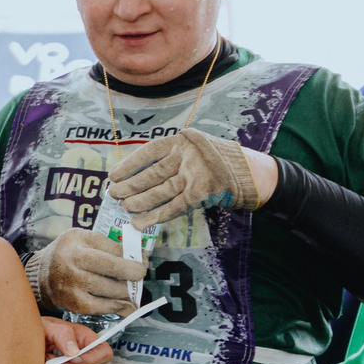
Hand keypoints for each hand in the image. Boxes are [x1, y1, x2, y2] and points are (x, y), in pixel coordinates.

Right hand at [28, 229, 145, 316]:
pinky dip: (115, 307)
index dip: (133, 260)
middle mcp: (72, 263)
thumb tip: (140, 258)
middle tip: (138, 277)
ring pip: (109, 291)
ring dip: (126, 292)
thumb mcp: (85, 239)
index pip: (113, 252)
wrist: (42, 273)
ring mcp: (71, 285)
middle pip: (112, 271)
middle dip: (132, 276)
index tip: (142, 263)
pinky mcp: (72, 303)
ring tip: (133, 291)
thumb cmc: (69, 253)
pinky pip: (100, 308)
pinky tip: (124, 304)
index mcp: (77, 243)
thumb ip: (110, 246)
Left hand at [42, 317, 114, 363]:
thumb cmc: (37, 332)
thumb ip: (62, 333)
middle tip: (48, 356)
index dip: (92, 358)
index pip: (105, 353)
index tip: (73, 356)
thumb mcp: (48, 325)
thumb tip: (74, 351)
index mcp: (85, 342)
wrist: (20, 345)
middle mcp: (82, 362)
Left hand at [110, 129, 277, 226]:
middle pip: (152, 173)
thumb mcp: (194, 148)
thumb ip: (171, 157)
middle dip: (130, 185)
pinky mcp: (201, 194)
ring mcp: (195, 175)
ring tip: (124, 207)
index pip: (149, 152)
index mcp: (183, 141)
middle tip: (113, 194)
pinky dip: (156, 216)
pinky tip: (141, 222)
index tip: (113, 175)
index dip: (129, 164)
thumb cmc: (216, 161)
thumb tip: (136, 174)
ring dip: (140, 201)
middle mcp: (188, 156)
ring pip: (160, 191)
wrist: (249, 173)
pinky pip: (174, 207)